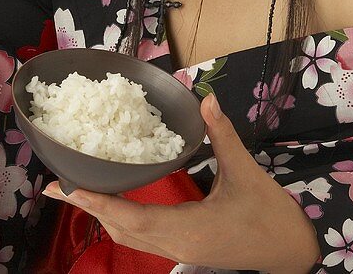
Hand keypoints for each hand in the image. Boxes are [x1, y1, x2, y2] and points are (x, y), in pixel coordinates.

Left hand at [42, 91, 320, 272]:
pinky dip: (123, 219)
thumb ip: (222, 135)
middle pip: (120, 229)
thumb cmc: (270, 216)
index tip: (66, 187)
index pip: (129, 216)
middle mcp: (176, 244)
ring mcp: (181, 251)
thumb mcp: (246, 172)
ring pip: (129, 236)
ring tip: (80, 190)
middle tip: (59, 184)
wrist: (293, 254)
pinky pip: (143, 237)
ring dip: (103, 214)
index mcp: (187, 228)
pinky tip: (117, 202)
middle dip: (89, 207)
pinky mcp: (187, 250)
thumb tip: (206, 98)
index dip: (95, 201)